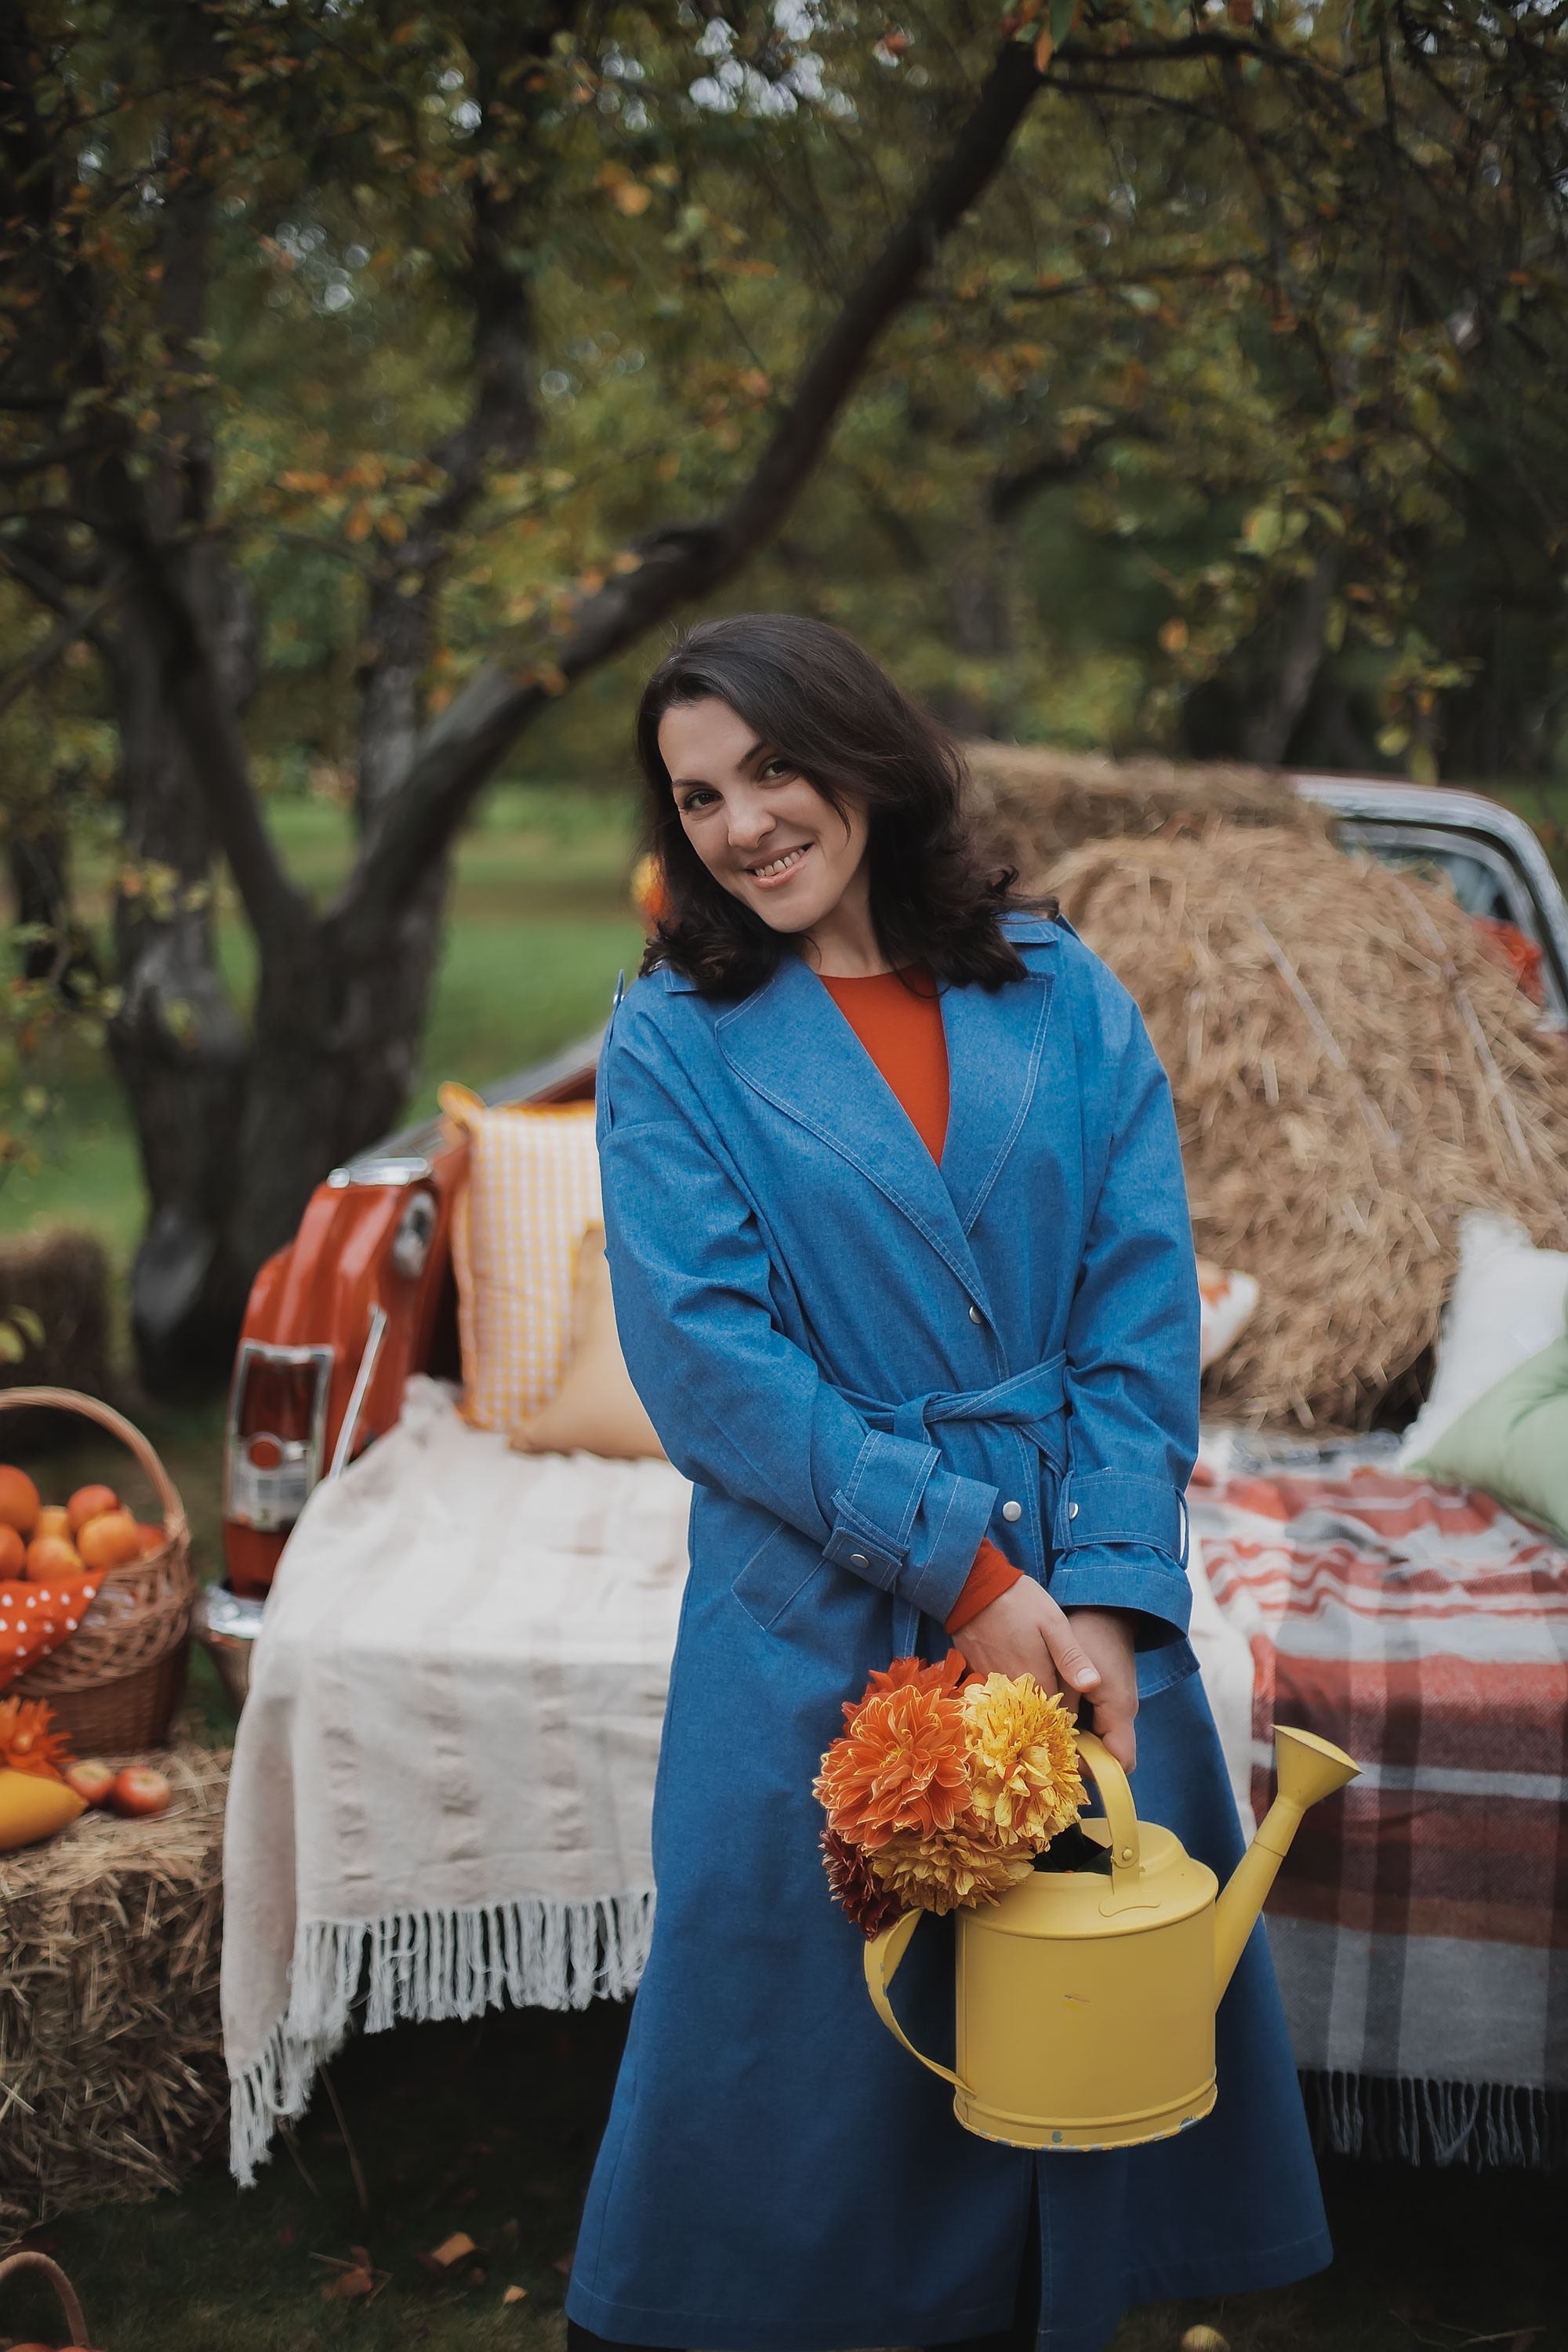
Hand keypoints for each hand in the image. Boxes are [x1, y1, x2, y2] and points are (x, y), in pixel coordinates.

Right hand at [951, 1578, 1101, 1706]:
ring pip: (1015, 1701)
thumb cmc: (1018, 1601)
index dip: (1068, 1712)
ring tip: (1035, 1673)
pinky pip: (998, 1690)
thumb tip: (1093, 1685)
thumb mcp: (1053, 1622)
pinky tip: (1013, 1665)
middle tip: (1056, 1685)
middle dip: (1047, 1707)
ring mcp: (991, 1681)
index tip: (1076, 1704)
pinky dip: (1008, 1686)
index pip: (1056, 1712)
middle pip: (1034, 1710)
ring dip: (1027, 1697)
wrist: (972, 1585)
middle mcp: (1011, 1688)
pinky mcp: (976, 1672)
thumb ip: (1071, 1657)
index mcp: (1035, 1678)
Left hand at [1062, 1607, 1137, 1774]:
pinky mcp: (1107, 1698)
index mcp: (1119, 1710)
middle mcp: (1123, 1713)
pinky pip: (1094, 1722)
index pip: (1120, 1762)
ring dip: (1075, 1740)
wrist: (1106, 1608)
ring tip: (1045, 1731)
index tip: (1064, 1761)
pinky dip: (1075, 1724)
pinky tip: (1052, 1714)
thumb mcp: (1069, 1670)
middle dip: (1079, 1757)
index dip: (1094, 1770)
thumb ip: (1062, 1707)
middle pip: (1107, 1754)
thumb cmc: (1088, 1634)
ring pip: (1098, 1739)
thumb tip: (1049, 1739)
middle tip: (1047, 1748)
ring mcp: (1116, 1706)